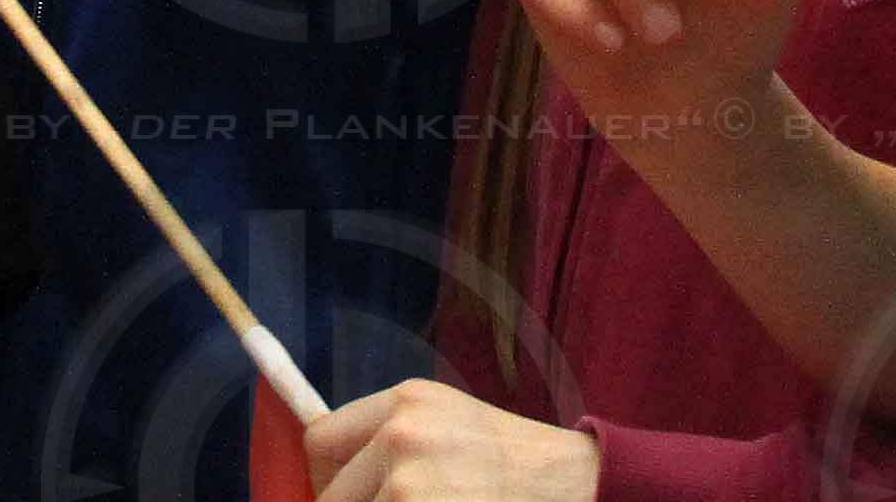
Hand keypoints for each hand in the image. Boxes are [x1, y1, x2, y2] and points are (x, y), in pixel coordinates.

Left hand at [296, 382, 601, 501]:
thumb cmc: (512, 464)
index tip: (346, 498)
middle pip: (330, 496)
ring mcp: (410, 487)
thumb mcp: (446, 424)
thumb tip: (333, 482)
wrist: (576, 486)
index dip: (327, 481)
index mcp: (405, 402)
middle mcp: (402, 437)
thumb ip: (389, 440)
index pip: (319, 441)